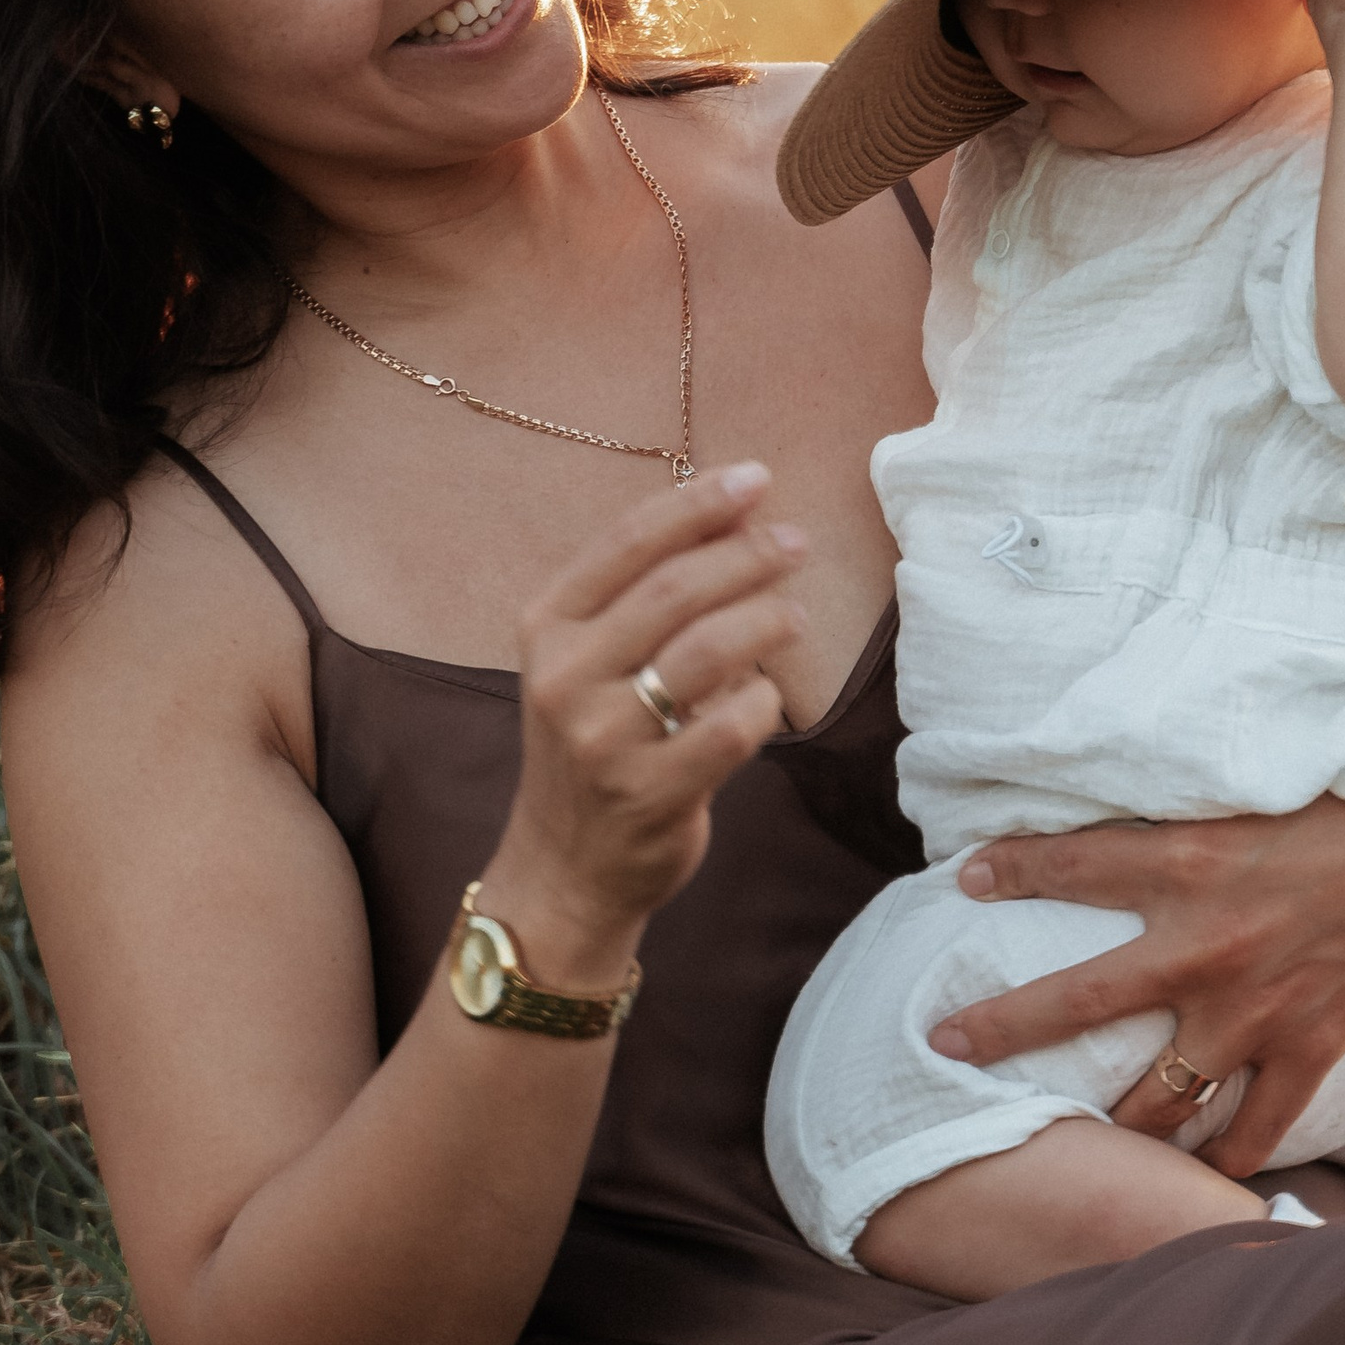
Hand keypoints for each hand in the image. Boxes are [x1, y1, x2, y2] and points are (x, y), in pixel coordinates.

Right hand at [491, 462, 803, 980]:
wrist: (565, 865)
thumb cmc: (595, 742)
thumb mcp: (591, 661)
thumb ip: (646, 594)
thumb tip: (738, 514)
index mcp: (547, 628)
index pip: (626, 543)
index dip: (697, 504)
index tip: (756, 478)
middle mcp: (564, 678)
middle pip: (673, 589)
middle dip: (746, 555)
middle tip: (796, 541)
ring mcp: (603, 739)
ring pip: (707, 652)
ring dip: (766, 620)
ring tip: (795, 614)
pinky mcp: (649, 794)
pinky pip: (732, 727)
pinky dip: (764, 701)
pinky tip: (768, 696)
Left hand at [926, 703, 1344, 1176]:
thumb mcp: (1255, 787)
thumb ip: (1185, 802)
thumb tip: (1118, 780)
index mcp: (1189, 862)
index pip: (1070, 862)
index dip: (1010, 868)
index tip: (960, 878)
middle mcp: (1208, 945)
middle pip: (1080, 1003)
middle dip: (1003, 1028)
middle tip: (945, 1045)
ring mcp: (1259, 1009)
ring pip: (1161, 1092)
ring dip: (1114, 1117)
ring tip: (1074, 1132)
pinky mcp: (1314, 1046)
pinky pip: (1260, 1126)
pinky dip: (1231, 1157)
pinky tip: (1204, 1177)